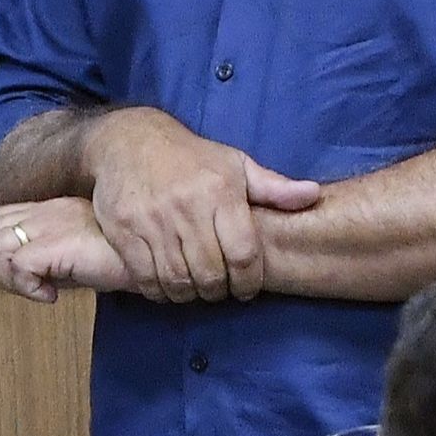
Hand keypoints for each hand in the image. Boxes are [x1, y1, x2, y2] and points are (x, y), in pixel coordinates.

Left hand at [0, 198, 131, 302]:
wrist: (157, 257)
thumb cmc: (128, 259)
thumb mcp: (82, 256)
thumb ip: (54, 260)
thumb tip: (32, 282)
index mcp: (53, 210)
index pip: (1, 219)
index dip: (3, 253)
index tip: (31, 276)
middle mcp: (48, 212)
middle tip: (29, 286)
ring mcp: (51, 224)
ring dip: (9, 278)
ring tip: (39, 290)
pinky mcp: (58, 242)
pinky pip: (18, 264)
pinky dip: (27, 288)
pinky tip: (52, 295)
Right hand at [82, 108, 320, 302]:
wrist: (128, 141)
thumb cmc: (190, 157)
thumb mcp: (234, 164)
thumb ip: (273, 188)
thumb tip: (313, 196)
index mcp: (220, 191)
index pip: (243, 253)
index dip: (248, 281)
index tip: (246, 288)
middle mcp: (186, 207)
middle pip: (210, 273)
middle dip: (218, 291)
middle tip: (219, 290)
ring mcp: (151, 220)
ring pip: (176, 279)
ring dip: (189, 294)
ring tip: (195, 289)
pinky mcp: (122, 230)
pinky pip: (144, 276)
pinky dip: (158, 290)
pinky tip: (166, 285)